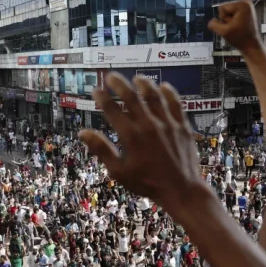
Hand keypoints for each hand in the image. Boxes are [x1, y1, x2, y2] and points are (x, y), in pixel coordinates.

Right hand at [78, 74, 204, 214]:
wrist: (181, 190)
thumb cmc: (148, 183)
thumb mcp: (120, 171)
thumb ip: (102, 150)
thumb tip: (83, 133)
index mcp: (131, 136)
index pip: (112, 109)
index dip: (102, 97)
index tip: (96, 90)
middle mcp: (149, 125)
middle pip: (131, 97)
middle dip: (119, 84)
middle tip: (111, 76)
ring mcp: (168, 124)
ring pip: (154, 96)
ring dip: (144, 84)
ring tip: (137, 78)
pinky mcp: (183, 126)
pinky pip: (176, 104)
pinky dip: (169, 93)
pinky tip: (164, 87)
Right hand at [207, 0, 262, 53]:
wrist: (251, 45)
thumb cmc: (239, 39)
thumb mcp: (224, 32)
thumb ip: (214, 25)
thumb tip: (211, 21)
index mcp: (242, 4)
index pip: (221, 8)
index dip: (223, 19)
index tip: (233, 26)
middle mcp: (246, 2)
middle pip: (225, 8)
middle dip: (227, 19)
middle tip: (236, 28)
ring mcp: (247, 5)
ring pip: (228, 11)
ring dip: (230, 21)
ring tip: (238, 27)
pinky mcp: (246, 10)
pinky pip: (232, 13)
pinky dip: (233, 20)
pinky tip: (239, 26)